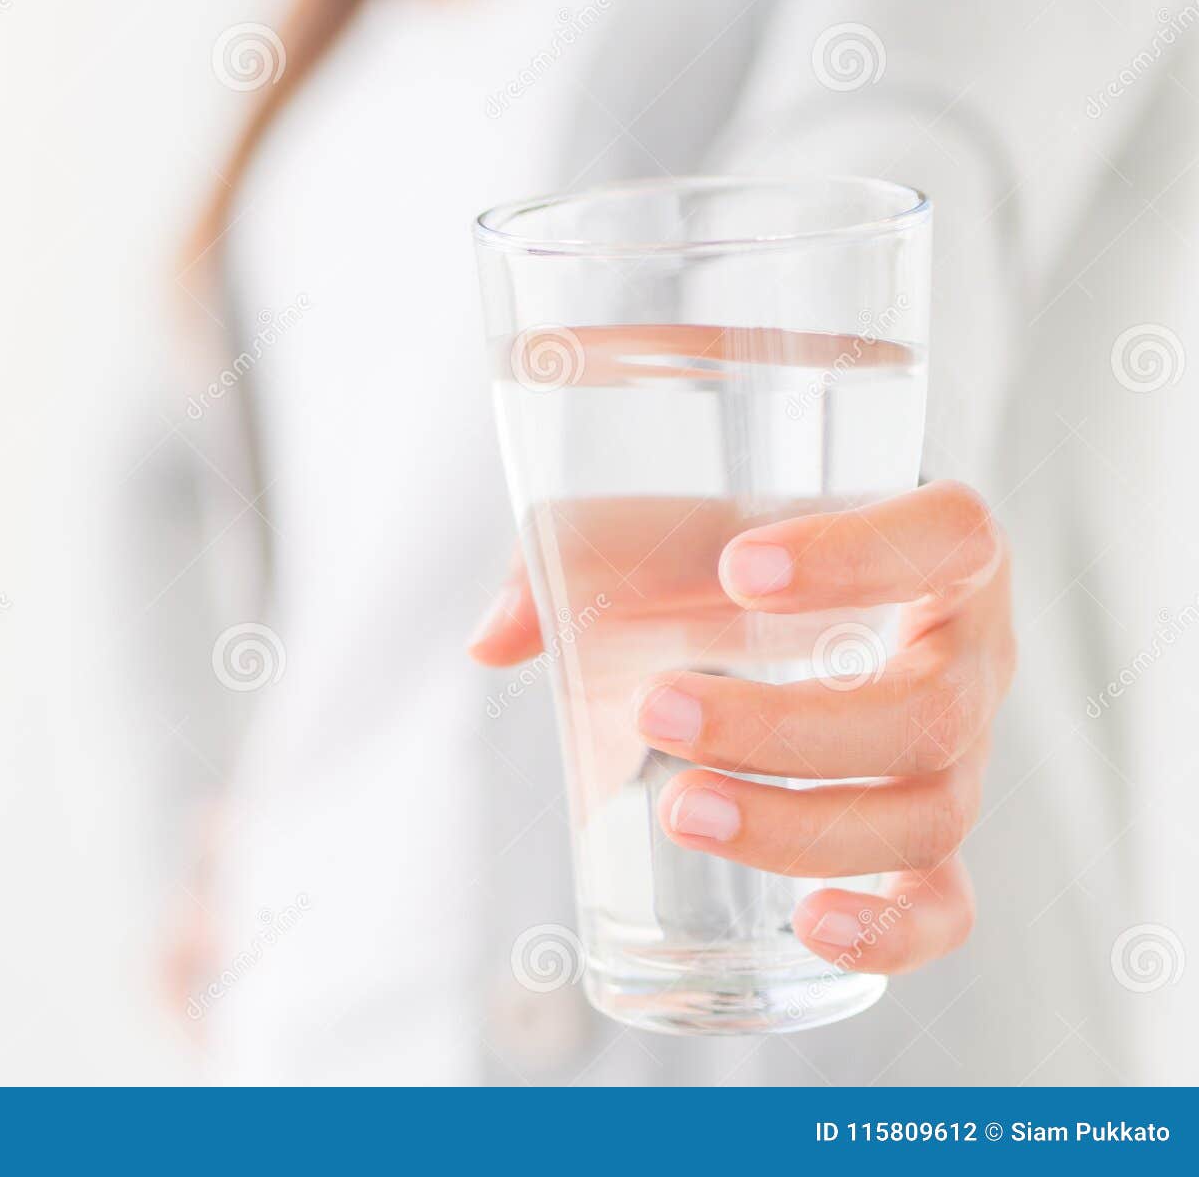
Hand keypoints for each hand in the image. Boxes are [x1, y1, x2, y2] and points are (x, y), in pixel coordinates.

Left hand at [470, 480, 1013, 974]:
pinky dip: (892, 931)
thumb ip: (570, 564)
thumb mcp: (660, 529)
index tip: (740, 568)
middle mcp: (968, 657)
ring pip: (927, 815)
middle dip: (784, 727)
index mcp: (937, 552)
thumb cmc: (726, 553)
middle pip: (927, 710)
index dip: (859, 557)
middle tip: (658, 709)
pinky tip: (811, 926)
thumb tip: (492, 643)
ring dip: (801, 827)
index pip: (950, 537)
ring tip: (678, 810)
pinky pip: (944, 905)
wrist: (784, 604)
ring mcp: (959, 759)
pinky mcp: (929, 843)